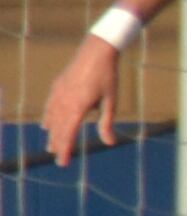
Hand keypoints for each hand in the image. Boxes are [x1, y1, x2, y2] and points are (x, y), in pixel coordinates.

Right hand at [40, 38, 121, 163]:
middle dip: (59, 145)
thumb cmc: (107, 76)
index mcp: (79, 107)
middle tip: (58, 159)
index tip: (63, 163)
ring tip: (51, 147)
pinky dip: (49, 117)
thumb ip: (107, 122)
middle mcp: (65, 102)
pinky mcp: (57, 86)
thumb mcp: (110, 101)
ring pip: (53, 119)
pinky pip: (50, 106)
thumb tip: (110, 143)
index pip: (69, 134)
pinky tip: (46, 126)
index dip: (66, 150)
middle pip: (59, 129)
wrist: (97, 51)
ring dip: (53, 134)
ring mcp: (59, 93)